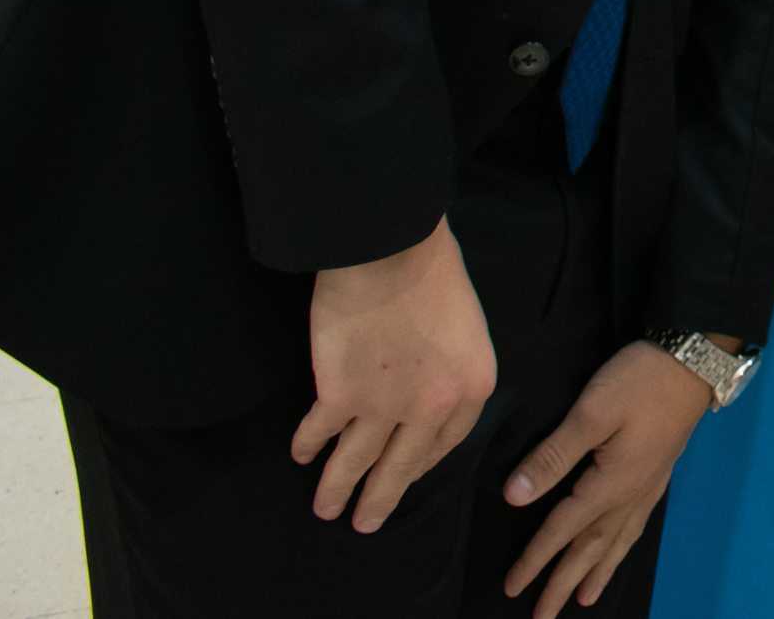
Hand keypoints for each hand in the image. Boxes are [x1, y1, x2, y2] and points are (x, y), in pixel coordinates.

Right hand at [293, 218, 496, 532]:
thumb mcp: (466, 324)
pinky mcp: (340, 396)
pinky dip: (309, 446)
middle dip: (381, 498)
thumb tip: (430, 390)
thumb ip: (451, 365)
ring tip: (326, 510)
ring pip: (357, 460)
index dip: (423, 464)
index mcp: (471, 386)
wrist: (390, 249)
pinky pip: (321, 431)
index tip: (406, 477)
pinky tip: (302, 456)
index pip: (447, 443)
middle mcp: (432, 406)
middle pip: (403, 466)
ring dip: (338, 488)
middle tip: (366, 524)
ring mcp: (384, 406)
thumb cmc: (433, 271)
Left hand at [498, 340, 714, 615]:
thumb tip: (515, 497)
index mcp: (610, 484)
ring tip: (584, 598)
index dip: (534, 559)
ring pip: (617, 541)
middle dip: (563, 584)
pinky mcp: (659, 471)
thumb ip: (553, 455)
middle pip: (591, 548)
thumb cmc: (640, 380)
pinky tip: (621, 547)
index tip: (511, 586)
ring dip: (597, 571)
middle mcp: (630, 494)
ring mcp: (648, 485)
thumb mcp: (592, 412)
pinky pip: (637, 524)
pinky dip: (624, 545)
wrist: (696, 359)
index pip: (562, 529)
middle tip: (542, 617)